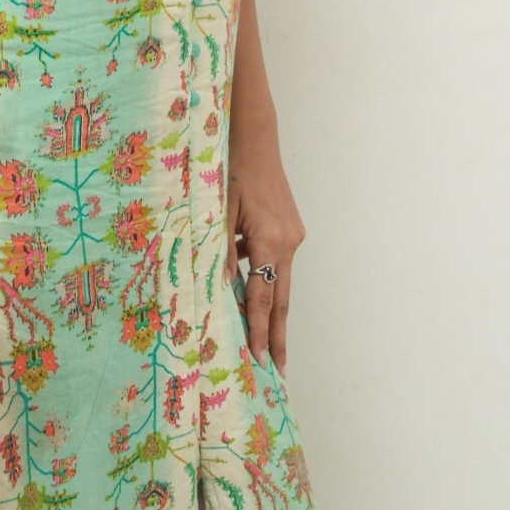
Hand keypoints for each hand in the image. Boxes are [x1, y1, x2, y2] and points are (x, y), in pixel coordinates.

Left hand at [226, 123, 304, 377]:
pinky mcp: (290, 228)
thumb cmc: (232, 169)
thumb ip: (219, 252)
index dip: (261, 332)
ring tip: (267, 344)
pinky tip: (250, 293)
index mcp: (269, 241)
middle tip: (279, 372)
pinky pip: (275, 261)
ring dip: (274, 313)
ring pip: (281, 283)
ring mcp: (292, 236)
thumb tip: (217, 290)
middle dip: (279, 338)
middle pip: (282, 301)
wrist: (255, 137)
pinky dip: (265, 280)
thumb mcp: (219, 211)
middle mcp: (287, 243)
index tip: (261, 362)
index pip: (264, 299)